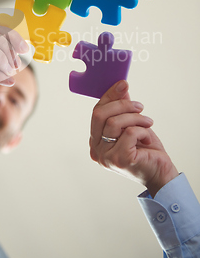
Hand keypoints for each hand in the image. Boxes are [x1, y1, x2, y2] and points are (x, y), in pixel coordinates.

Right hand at [89, 80, 178, 196]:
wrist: (160, 173)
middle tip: (139, 106)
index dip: (109, 96)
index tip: (122, 84)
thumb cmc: (145, 150)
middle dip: (122, 105)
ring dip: (136, 118)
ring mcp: (106, 156)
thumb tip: (120, 86)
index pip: (96, 112)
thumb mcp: (132, 124)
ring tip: (148, 123)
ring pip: (114, 123)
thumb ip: (122, 108)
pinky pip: (129, 133)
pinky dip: (142, 131)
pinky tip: (147, 139)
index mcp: (96, 141)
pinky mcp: (119, 159)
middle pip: (100, 115)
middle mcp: (96, 150)